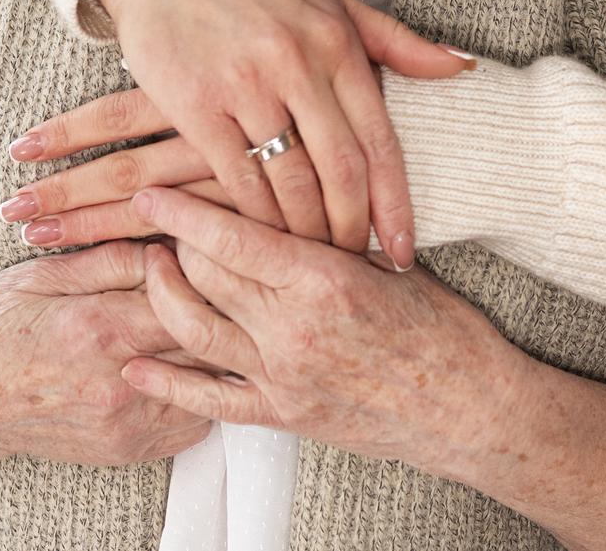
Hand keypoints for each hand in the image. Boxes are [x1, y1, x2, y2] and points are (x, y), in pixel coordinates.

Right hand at [0, 241, 217, 467]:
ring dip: (219, 355)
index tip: (204, 254)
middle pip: (209, 344)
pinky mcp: (128, 450)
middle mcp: (119, 384)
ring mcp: (126, 425)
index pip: (190, 297)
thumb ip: (114, 257)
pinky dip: (201, 393)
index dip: (207, 272)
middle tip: (226, 287)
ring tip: (215, 325)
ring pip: (210, 387)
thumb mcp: (45, 273)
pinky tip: (188, 366)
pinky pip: (195, 424)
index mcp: (100, 330)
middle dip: (223, 312)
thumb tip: (170, 239)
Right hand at [71, 0, 475, 269]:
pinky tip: (264, 237)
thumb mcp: (333, 2)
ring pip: (289, 181)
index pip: (379, 139)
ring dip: (305, 231)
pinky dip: (254, 216)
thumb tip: (462, 66)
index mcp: (337, 42)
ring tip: (314, 260)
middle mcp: (296, 63)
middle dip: (353, 228)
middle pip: (340, 170)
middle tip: (357, 267)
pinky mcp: (196, 103)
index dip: (396, 203)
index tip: (404, 251)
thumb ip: (397, 42)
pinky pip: (236, 177)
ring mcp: (245, 84)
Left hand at [117, 186, 522, 473]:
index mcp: (324, 279)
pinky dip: (167, 384)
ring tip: (149, 268)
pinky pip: (210, 400)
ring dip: (161, 296)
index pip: (234, 238)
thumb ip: (334, 233)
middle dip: (171, 243)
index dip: (184, 212)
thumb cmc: (442, 329)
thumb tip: (288, 191)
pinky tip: (136, 369)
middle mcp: (294, 328)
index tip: (152, 191)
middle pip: (204, 276)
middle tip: (155, 221)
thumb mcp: (390, 262)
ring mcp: (283, 376)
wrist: (468, 408)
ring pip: (194, 330)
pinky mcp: (283, 415)